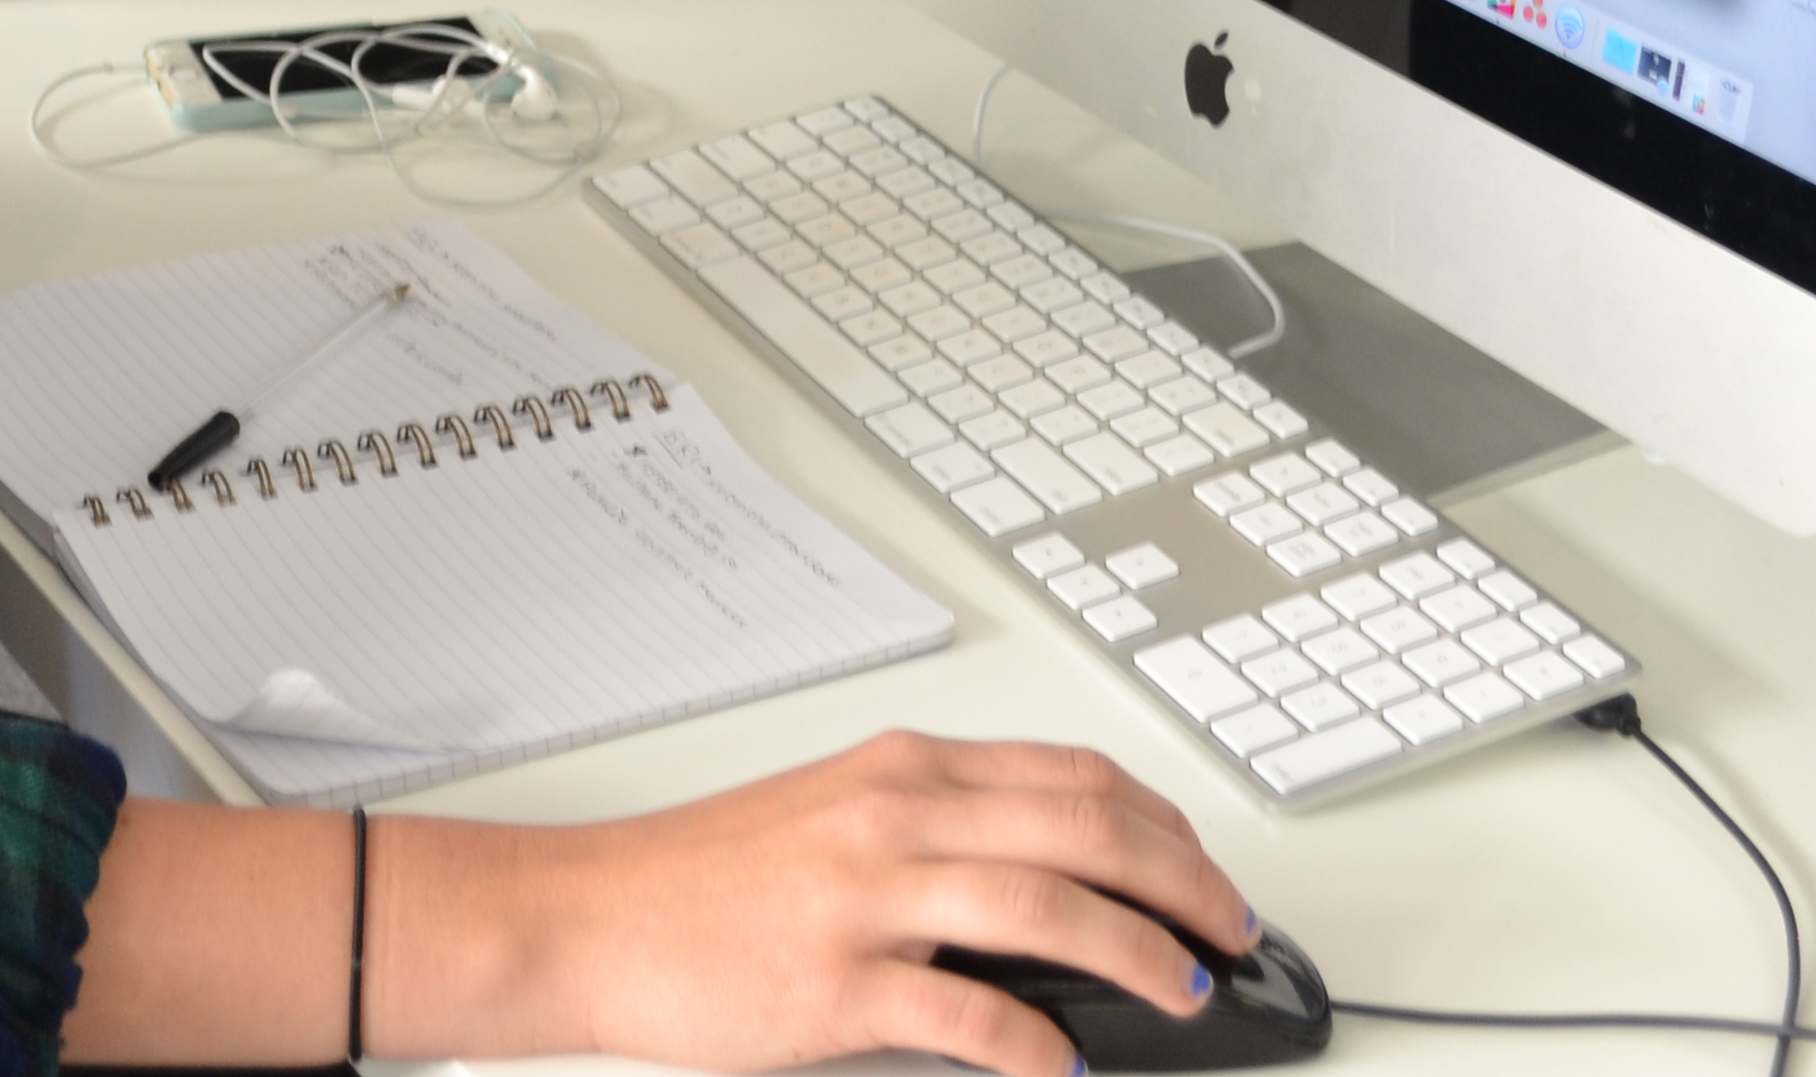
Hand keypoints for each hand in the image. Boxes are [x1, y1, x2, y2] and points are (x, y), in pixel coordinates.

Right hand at [394, 731, 1257, 1076]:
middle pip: (1086, 830)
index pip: (1075, 777)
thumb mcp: (830, 815)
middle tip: (1230, 935)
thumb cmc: (697, 879)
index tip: (1206, 876)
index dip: (1165, 828)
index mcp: (901, 769)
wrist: (585, 916)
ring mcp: (868, 896)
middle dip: (1183, 886)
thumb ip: (935, 833)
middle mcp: (896, 815)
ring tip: (1181, 992)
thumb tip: (1050, 880)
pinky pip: (969, 1012)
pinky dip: (1036, 1045)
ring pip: (1049, 907)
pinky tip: (1066, 1067)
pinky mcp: (838, 982)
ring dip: (1138, 955)